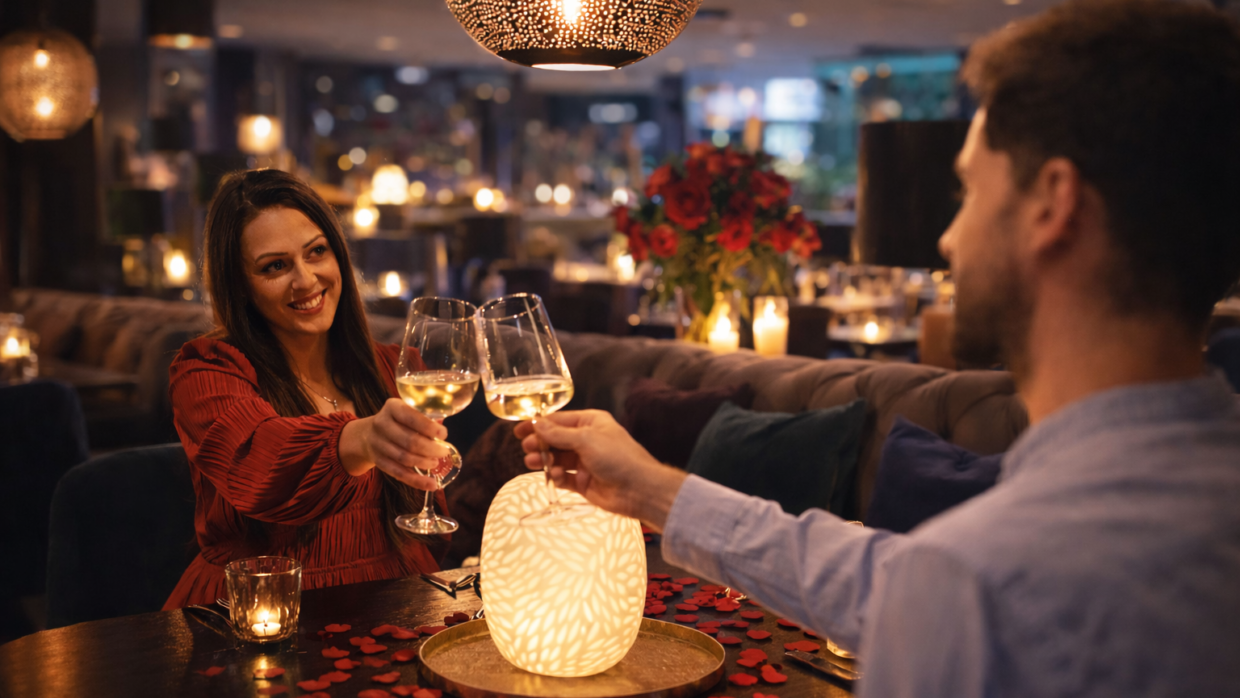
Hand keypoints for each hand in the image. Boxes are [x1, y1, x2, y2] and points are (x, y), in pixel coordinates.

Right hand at [342, 398, 449, 489]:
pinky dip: (417, 481)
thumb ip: (425, 420)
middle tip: (444, 452)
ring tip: (436, 463)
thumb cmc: (398, 422)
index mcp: (392, 408)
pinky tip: (431, 485)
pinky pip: (399, 473)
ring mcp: (378, 444)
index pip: (412, 418)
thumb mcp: (407, 412)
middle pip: (409, 441)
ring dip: (424, 463)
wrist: (368, 434)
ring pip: (404, 458)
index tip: (444, 434)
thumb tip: (443, 434)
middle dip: (431, 449)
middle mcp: (381, 424)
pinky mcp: (378, 461)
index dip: (430, 428)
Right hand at [515, 410, 687, 527]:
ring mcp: (585, 462)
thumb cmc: (617, 457)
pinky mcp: (583, 482)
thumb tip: (537, 424)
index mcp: (591, 423)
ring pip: (557, 459)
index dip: (539, 424)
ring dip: (543, 460)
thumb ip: (559, 434)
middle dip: (540, 443)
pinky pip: (563, 477)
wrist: (639, 489)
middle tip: (526, 447)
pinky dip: (555, 476)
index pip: (559, 421)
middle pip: (555, 439)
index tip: (519, 430)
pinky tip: (552, 476)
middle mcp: (587, 440)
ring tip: (531, 462)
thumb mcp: (586, 440)